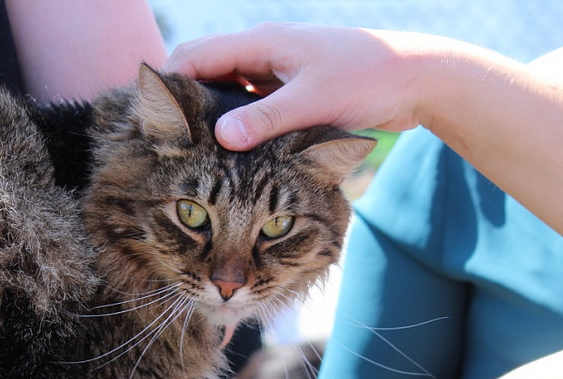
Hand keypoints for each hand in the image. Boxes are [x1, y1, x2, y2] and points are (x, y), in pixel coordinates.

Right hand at [165, 24, 438, 149]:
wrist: (417, 78)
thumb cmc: (368, 81)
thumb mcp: (312, 104)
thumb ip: (265, 121)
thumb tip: (219, 139)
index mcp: (263, 44)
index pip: (195, 56)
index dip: (166, 83)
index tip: (145, 117)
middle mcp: (265, 52)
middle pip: (206, 72)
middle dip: (182, 102)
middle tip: (160, 141)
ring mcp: (278, 70)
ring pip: (229, 90)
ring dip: (210, 115)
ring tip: (188, 151)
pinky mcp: (293, 89)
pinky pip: (252, 103)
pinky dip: (238, 122)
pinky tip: (232, 150)